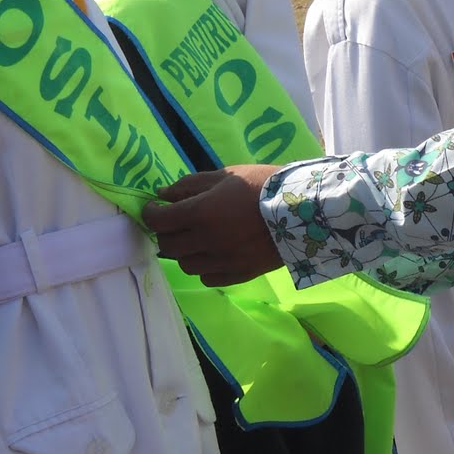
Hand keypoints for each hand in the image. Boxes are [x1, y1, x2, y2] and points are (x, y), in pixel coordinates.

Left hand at [142, 165, 283, 285]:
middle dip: (165, 232)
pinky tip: (212, 253)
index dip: (150, 214)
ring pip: (185, 265)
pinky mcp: (238, 274)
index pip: (160, 220)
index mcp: (202, 213)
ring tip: (194, 238)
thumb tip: (163, 194)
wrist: (303, 210)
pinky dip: (204, 266)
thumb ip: (191, 185)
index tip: (153, 208)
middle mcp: (207, 241)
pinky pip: (207, 277)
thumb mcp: (226, 176)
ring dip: (184, 251)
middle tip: (173, 222)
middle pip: (168, 245)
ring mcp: (223, 261)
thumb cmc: (263, 185)